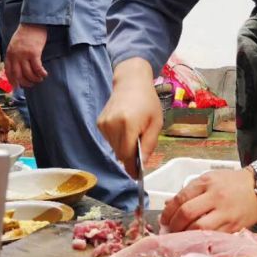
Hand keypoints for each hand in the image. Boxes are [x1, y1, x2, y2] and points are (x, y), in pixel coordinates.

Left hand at [4, 24, 47, 87]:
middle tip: (31, 85)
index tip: (17, 87)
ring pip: (28, 73)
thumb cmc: (25, 33)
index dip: (13, 81)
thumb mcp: (14, 44)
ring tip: (39, 79)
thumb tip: (17, 66)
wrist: (33, 23)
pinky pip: (37, 68)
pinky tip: (44, 74)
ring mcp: (24, 55)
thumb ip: (14, 54)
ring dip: (34, 79)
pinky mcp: (34, 53)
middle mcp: (15, 55)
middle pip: (18, 75)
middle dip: (25, 83)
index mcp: (9, 53)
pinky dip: (41, 74)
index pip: (9, 71)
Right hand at [97, 57, 161, 176]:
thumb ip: (149, 144)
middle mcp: (112, 124)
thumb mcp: (156, 123)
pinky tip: (124, 127)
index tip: (136, 175)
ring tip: (133, 131)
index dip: (132, 167)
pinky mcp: (99, 123)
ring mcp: (103, 124)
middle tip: (140, 145)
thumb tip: (142, 164)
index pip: (126, 155)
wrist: (131, 81)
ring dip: (124, 147)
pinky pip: (110, 140)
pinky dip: (118, 139)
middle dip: (131, 155)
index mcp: (128, 124)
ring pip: (114, 148)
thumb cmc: (147, 101)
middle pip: (120, 153)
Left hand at [160, 168, 256, 232]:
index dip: (168, 212)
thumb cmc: (232, 182)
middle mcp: (216, 196)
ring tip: (180, 237)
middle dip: (174, 225)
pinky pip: (213, 236)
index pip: (181, 198)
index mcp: (207, 182)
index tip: (164, 219)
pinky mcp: (234, 227)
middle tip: (169, 230)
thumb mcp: (210, 178)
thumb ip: (190, 191)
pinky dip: (201, 240)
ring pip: (199, 228)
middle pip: (187, 214)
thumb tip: (168, 206)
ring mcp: (226, 213)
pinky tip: (195, 241)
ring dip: (185, 235)